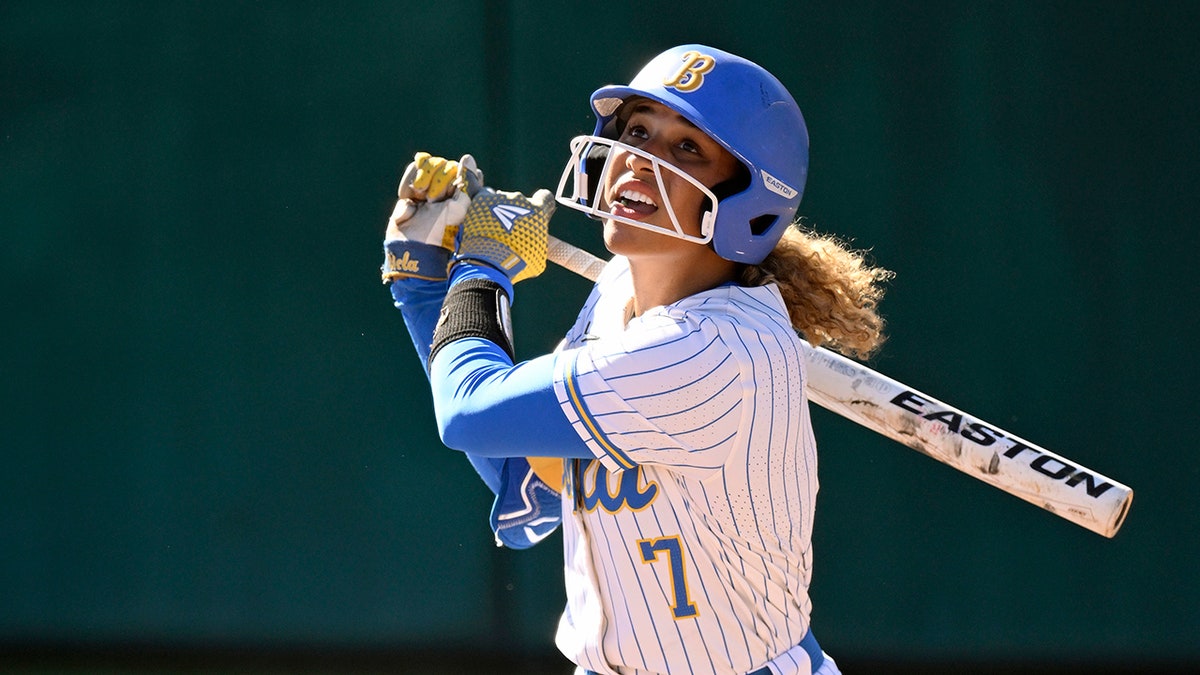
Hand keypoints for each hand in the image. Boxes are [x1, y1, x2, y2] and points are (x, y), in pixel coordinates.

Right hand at [381, 152, 482, 282]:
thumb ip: (467, 182)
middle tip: (433, 201)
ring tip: (422, 199)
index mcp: (462, 194)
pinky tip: (410, 197)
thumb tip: (468, 157)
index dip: (454, 177)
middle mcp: (446, 190)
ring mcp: (428, 190)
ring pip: (428, 165)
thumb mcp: (460, 207)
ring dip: (423, 181)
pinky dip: (409, 183)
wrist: (414, 246)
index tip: (449, 193)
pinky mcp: (410, 191)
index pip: (461, 169)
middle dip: (437, 181)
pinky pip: (412, 171)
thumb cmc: (442, 230)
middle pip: (443, 165)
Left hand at [452, 173, 554, 283]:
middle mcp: (520, 199)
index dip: (541, 207)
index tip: (536, 216)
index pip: (544, 198)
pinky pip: (474, 183)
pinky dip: (470, 174)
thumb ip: (538, 242)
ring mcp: (498, 198)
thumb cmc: (517, 265)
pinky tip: (468, 162)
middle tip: (505, 234)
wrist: (490, 264)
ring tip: (487, 229)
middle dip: (513, 214)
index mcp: (538, 210)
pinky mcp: (479, 200)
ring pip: (497, 199)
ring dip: (494, 210)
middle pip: (517, 201)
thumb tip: (537, 242)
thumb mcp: (537, 258)